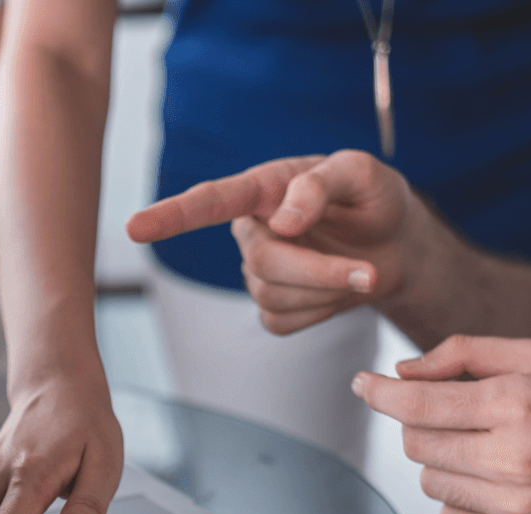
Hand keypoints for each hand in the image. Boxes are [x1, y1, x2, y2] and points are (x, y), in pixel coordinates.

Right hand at [127, 150, 417, 333]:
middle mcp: (252, 230)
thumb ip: (321, 184)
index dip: (170, 216)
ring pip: (274, 296)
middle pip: (263, 262)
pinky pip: (283, 322)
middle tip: (369, 271)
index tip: (134, 228)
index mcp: (263, 189)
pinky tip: (337, 291)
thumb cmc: (373, 199)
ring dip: (328, 290)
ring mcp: (259, 272)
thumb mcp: (362, 173)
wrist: (396, 246)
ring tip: (362, 270)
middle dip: (319, 271)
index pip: (209, 202)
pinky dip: (321, 312)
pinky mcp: (273, 308)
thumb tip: (283, 220)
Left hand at [352, 335, 530, 513]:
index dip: (379, 394)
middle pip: (417, 444)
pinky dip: (460, 499)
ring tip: (487, 448)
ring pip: (429, 482)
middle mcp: (514, 457)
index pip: (418, 405)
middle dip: (423, 424)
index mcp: (517, 404)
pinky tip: (495, 481)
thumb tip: (402, 372)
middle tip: (458, 416)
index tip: (362, 385)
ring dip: (443, 462)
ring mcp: (518, 505)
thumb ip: (463, 354)